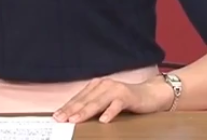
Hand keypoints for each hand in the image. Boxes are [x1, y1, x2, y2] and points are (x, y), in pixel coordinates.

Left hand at [53, 78, 173, 123]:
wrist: (149, 94)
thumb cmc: (125, 99)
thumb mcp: (105, 101)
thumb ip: (92, 105)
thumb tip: (73, 115)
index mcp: (96, 86)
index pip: (78, 98)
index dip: (67, 107)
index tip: (56, 116)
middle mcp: (104, 85)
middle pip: (85, 100)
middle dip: (71, 110)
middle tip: (61, 119)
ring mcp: (115, 89)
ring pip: (98, 102)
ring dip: (86, 111)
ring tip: (75, 120)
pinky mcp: (127, 96)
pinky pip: (116, 105)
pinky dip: (109, 112)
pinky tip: (103, 120)